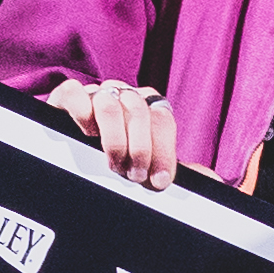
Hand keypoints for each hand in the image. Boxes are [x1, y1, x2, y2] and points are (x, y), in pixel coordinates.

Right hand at [48, 78, 180, 188]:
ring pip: (109, 103)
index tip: (159, 180)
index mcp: (148, 108)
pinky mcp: (66, 97)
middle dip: (140, 149)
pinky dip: (82, 112)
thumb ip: (173, 169)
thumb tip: (207, 176)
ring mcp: (95, 93)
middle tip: (134, 175)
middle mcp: (123, 96)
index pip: (162, 119)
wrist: (73, 162)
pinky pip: (75, 92)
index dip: (163, 151)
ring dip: (114, 138)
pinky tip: (86, 134)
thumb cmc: (118, 166)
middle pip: (139, 110)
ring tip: (113, 164)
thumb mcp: (148, 169)